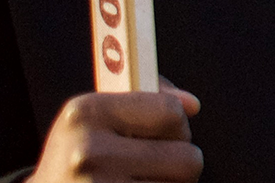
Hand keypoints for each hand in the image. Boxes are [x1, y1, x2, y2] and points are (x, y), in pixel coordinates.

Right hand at [30, 81, 202, 182]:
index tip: (159, 134)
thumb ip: (149, 99)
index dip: (175, 127)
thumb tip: (192, 104)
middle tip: (151, 166)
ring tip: (136, 181)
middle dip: (179, 163)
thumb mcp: (98, 117)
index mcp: (85, 113)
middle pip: (188, 158)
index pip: (171, 113)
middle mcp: (87, 152)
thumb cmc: (82, 154)